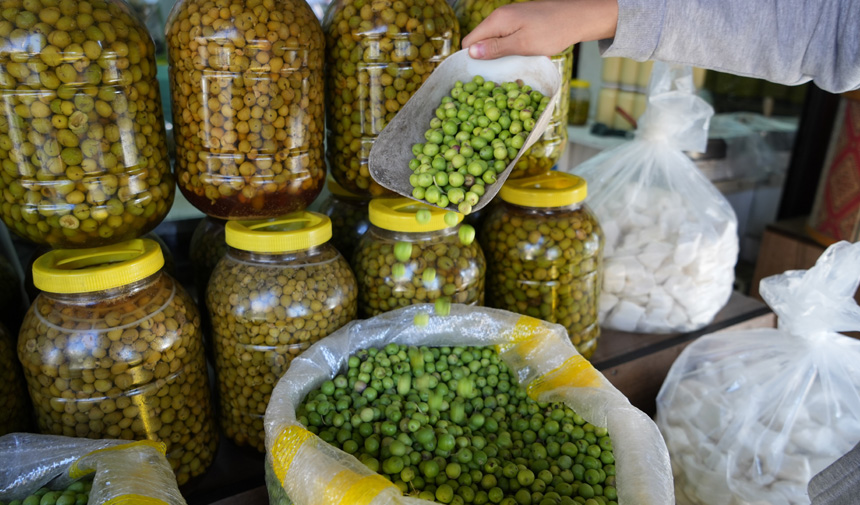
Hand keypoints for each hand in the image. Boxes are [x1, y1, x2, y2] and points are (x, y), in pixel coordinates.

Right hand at [462, 0, 618, 59]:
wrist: (578, 17)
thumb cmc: (553, 32)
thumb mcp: (522, 45)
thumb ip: (496, 49)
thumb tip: (470, 53)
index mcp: (497, 20)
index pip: (470, 41)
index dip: (471, 59)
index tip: (480, 75)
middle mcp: (500, 16)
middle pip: (481, 41)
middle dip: (486, 58)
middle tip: (498, 74)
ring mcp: (511, 18)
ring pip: (495, 40)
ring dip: (500, 55)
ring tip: (511, 66)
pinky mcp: (521, 21)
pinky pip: (507, 37)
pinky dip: (510, 49)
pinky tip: (521, 57)